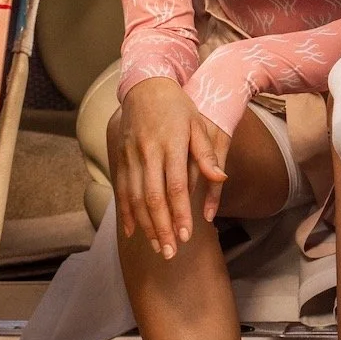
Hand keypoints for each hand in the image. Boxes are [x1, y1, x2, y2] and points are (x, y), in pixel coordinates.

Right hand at [113, 77, 231, 258]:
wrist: (145, 87)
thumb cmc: (178, 107)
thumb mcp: (199, 124)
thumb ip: (207, 153)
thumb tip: (219, 179)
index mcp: (171, 145)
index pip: (175, 186)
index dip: (179, 213)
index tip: (186, 235)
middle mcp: (148, 153)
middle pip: (152, 198)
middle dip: (161, 228)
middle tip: (170, 253)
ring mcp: (130, 156)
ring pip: (134, 198)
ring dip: (145, 226)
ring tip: (156, 247)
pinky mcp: (120, 158)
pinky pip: (121, 190)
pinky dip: (125, 213)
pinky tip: (132, 232)